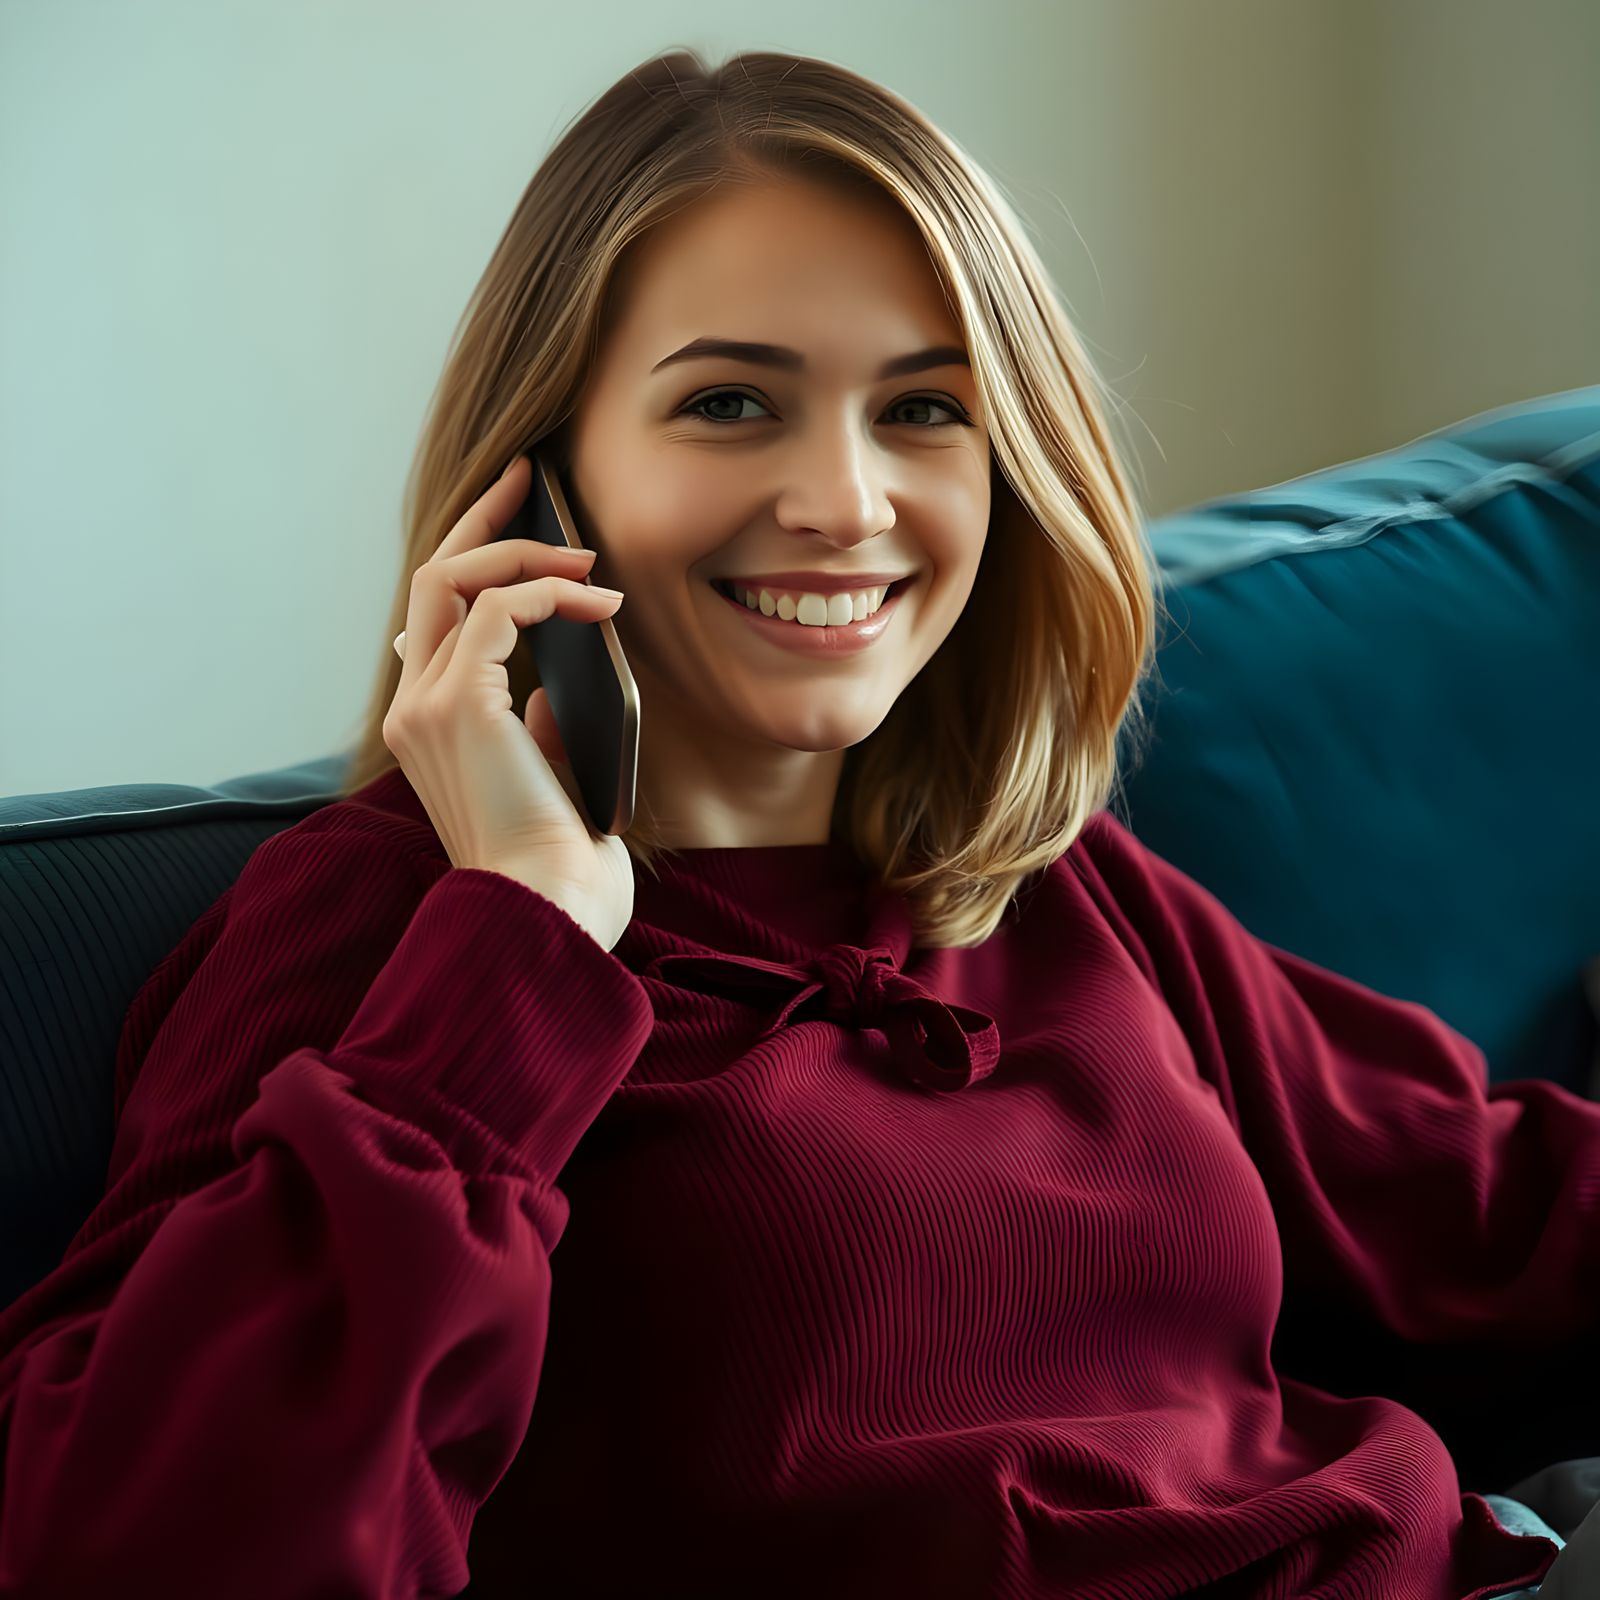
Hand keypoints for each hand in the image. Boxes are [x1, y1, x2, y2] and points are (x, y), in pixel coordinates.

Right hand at [382, 454, 635, 950]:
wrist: (549, 918)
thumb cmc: (560, 868)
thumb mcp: (548, 783)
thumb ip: (537, 729)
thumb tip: (552, 690)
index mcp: (430, 727)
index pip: (434, 619)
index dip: (472, 558)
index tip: (519, 519)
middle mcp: (413, 708)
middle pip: (429, 579)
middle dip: (481, 519)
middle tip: (531, 478)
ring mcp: (426, 706)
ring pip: (451, 578)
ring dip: (520, 551)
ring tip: (584, 555)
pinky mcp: (459, 705)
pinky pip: (496, 610)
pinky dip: (548, 592)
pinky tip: (598, 602)